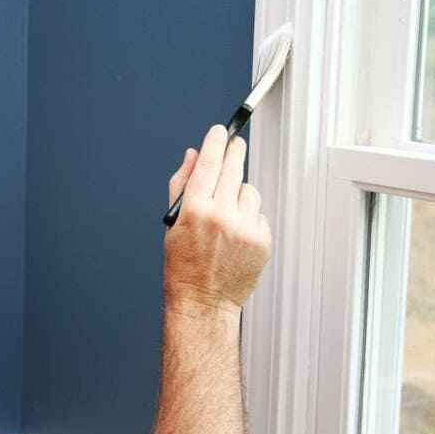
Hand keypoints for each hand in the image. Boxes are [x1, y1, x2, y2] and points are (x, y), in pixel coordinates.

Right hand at [163, 125, 271, 315]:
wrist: (203, 302)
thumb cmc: (183, 266)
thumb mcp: (172, 224)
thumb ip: (182, 186)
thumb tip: (193, 156)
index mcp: (195, 210)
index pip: (208, 163)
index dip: (215, 142)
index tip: (219, 132)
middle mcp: (221, 215)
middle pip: (233, 169)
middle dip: (234, 153)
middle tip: (235, 145)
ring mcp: (244, 228)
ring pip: (249, 191)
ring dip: (239, 195)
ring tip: (227, 215)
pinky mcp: (261, 240)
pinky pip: (259, 214)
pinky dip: (249, 218)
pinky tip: (236, 235)